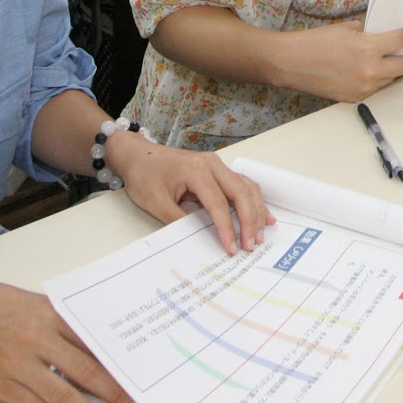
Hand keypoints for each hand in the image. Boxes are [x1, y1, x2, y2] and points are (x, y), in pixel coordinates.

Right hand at [0, 281, 138, 402]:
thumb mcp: (36, 304)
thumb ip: (65, 323)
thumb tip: (98, 347)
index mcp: (50, 315)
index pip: (92, 344)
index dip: (116, 365)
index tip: (136, 378)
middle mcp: (36, 339)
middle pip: (83, 371)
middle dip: (111, 393)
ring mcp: (17, 364)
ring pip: (61, 395)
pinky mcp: (0, 385)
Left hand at [107, 132, 272, 253]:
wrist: (139, 154)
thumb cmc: (144, 176)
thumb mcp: (156, 202)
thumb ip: (179, 220)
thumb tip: (199, 239)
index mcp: (196, 171)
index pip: (218, 203)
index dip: (227, 228)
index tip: (232, 248)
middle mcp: (212, 164)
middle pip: (241, 192)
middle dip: (249, 220)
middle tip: (251, 245)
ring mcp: (217, 164)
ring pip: (246, 187)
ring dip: (256, 211)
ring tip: (259, 235)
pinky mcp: (218, 169)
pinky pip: (242, 184)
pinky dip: (254, 200)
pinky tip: (263, 215)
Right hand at [274, 19, 402, 101]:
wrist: (290, 63)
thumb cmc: (315, 42)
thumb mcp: (346, 29)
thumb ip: (368, 34)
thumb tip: (380, 37)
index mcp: (369, 48)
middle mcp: (370, 70)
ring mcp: (363, 87)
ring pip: (389, 79)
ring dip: (394, 70)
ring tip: (394, 61)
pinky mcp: (354, 98)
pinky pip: (374, 88)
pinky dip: (377, 79)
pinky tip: (373, 72)